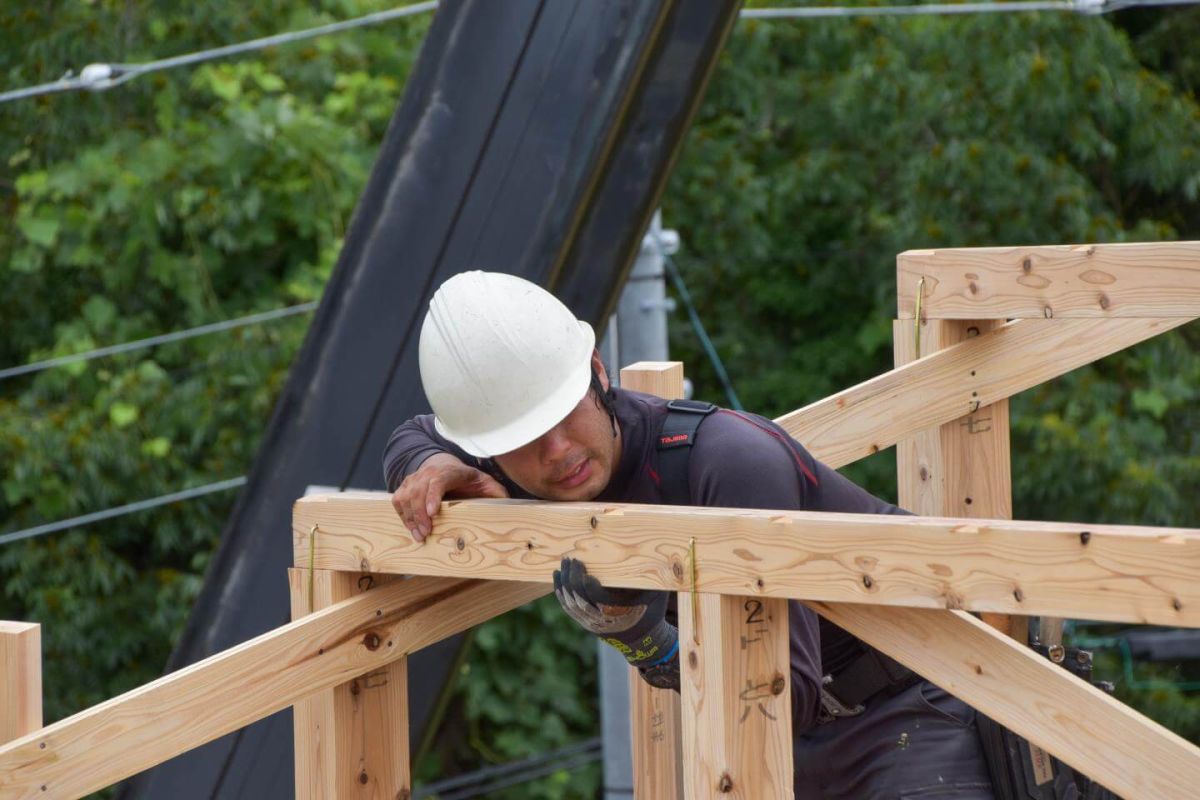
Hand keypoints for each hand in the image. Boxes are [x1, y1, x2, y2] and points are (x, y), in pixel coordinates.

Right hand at [392, 453, 507, 541]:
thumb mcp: (485, 482)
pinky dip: (402, 515)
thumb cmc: (467, 478)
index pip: (438, 481)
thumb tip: (507, 506)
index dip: (433, 496)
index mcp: (451, 471)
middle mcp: (429, 472)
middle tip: (425, 533)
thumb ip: (497, 493)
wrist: (444, 464)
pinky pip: (398, 500)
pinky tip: (410, 528)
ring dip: (410, 517)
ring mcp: (415, 478)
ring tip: (419, 535)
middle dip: (420, 514)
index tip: (433, 513)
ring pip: (406, 496)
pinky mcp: (406, 486)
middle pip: (419, 492)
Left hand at [553, 558, 677, 669]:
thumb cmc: (651, 610)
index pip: (595, 596)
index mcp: (619, 610)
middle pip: (579, 598)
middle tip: (571, 558)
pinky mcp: (586, 623)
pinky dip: (561, 593)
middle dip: (572, 577)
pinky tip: (558, 578)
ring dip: (564, 583)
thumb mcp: (657, 591)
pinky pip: (568, 608)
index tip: (583, 564)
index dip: (586, 582)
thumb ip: (654, 573)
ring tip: (562, 565)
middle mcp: (602, 619)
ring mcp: (592, 623)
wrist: (644, 639)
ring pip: (570, 603)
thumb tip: (656, 548)